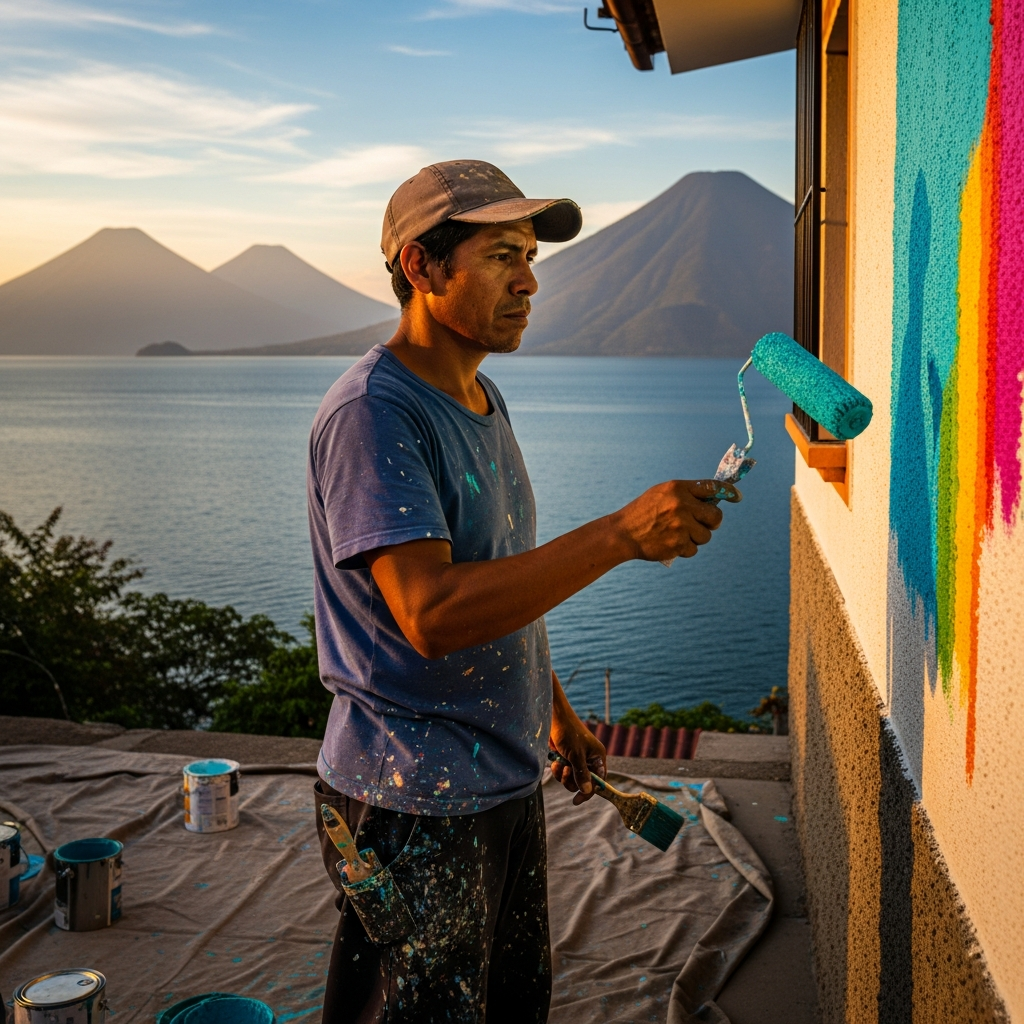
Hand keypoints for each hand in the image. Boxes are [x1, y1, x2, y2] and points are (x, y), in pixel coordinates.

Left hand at [549, 670, 606, 803]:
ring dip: (563, 775)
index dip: (588, 791)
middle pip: (582, 783)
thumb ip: (582, 774)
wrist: (553, 718)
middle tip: (565, 771)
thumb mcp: (576, 755)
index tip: (576, 801)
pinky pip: (563, 773)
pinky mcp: (566, 759)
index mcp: (597, 757)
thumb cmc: (568, 733)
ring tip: (559, 764)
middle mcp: (589, 760)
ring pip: (571, 780)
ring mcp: (577, 760)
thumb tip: (587, 791)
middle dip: (571, 780)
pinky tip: (555, 761)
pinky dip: (558, 770)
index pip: (598, 780)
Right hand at [610, 479, 740, 562]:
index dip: (728, 492)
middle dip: (712, 522)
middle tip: (704, 524)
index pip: (711, 487)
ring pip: (706, 535)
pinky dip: (685, 549)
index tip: (737, 497)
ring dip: (696, 538)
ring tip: (678, 534)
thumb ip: (686, 495)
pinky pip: (694, 549)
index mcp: (677, 488)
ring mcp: (680, 525)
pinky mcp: (678, 544)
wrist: (623, 533)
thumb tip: (713, 502)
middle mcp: (681, 505)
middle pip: (715, 516)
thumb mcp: (662, 493)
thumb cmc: (643, 512)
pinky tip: (671, 543)